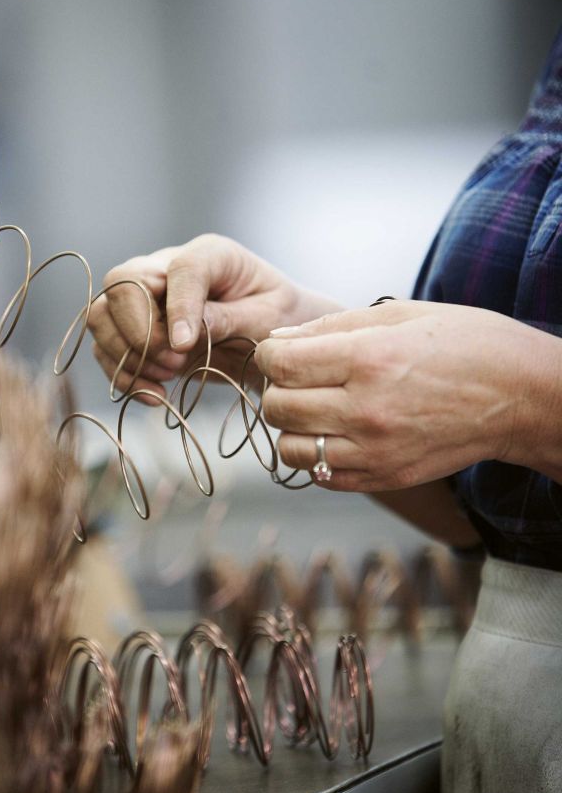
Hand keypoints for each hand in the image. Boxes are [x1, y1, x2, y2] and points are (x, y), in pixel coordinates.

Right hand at [88, 234, 339, 400]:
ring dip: (124, 354)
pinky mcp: (135, 331)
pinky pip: (106, 349)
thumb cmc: (278, 318)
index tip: (185, 346)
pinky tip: (154, 396)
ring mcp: (145, 299)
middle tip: (174, 363)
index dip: (178, 306)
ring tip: (164, 380)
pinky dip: (123, 376)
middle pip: (121, 283)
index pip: (180, 268)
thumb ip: (228, 319)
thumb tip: (183, 333)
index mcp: (210, 254)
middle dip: (139, 330)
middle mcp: (166, 268)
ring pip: (101, 315)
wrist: (270, 337)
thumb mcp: (268, 318)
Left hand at [255, 299, 548, 491]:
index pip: (280, 363)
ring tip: (317, 409)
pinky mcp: (386, 478)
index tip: (284, 350)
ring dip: (293, 427)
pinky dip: (318, 456)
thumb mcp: (400, 314)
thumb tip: (278, 338)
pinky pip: (321, 476)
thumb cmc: (465, 344)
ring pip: (291, 449)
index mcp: (369, 359)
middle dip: (278, 388)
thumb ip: (332, 326)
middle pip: (277, 407)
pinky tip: (337, 434)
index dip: (271, 353)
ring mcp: (376, 451)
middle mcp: (367, 410)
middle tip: (300, 378)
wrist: (521, 396)